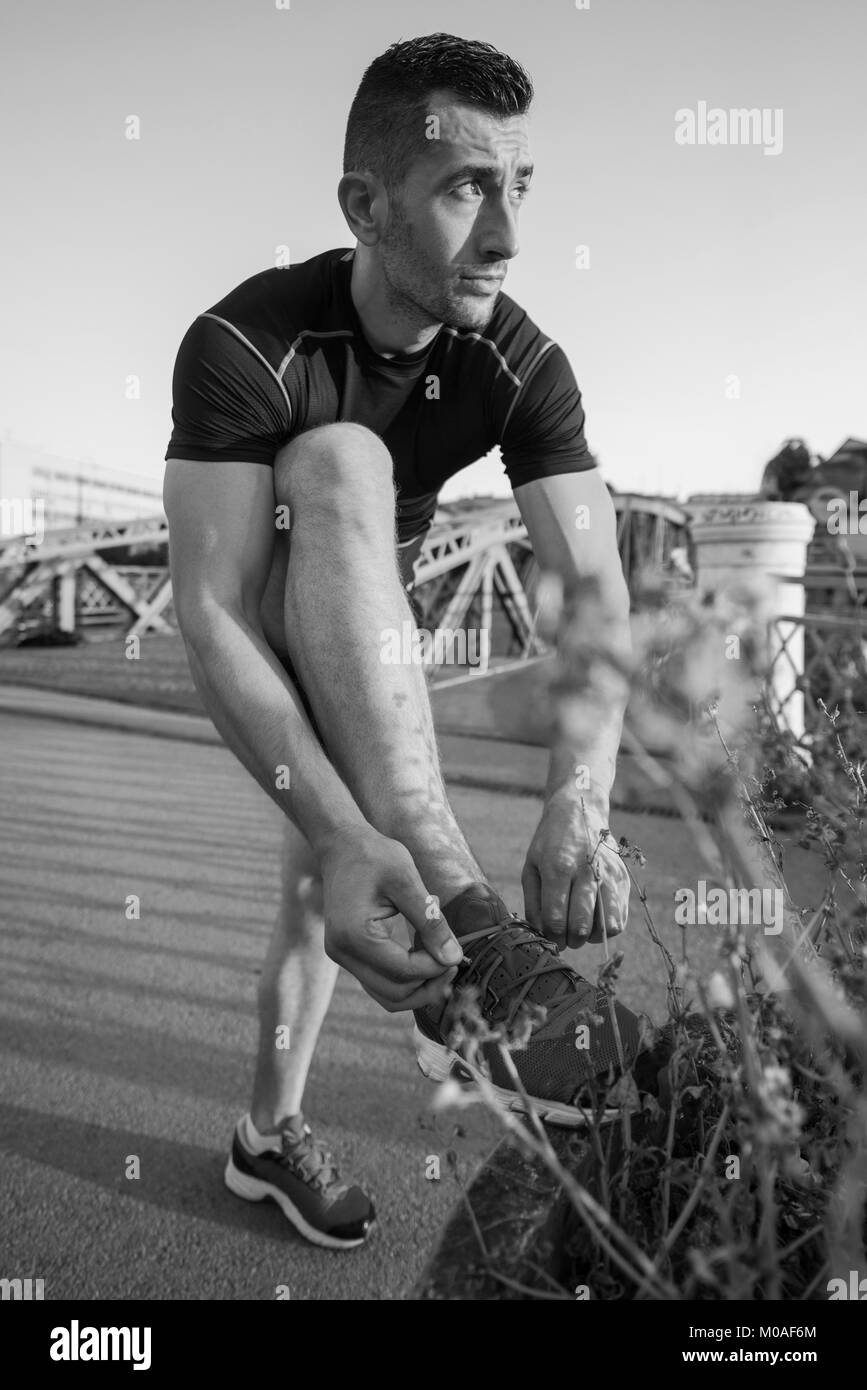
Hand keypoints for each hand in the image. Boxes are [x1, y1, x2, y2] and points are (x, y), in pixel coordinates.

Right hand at [319, 825, 462, 1011]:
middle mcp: (343, 953)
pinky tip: (425, 959)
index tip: (458, 952)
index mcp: (355, 935)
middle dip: (430, 984)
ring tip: (443, 964)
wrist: (342, 845)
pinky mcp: (349, 955)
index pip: (404, 971)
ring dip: (418, 987)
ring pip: (387, 996)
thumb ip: (430, 921)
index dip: (435, 967)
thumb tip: (454, 957)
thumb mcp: (407, 880)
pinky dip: (405, 979)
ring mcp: (343, 956)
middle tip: (455, 962)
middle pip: (395, 994)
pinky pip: (380, 982)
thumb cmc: (374, 856)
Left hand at [521, 789, 628, 948]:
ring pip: (605, 928)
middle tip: (564, 938)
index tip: (550, 939)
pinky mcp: (623, 880)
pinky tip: (593, 919)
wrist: (580, 812)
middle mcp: (586, 871)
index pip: (556, 919)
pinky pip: (620, 920)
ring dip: (590, 937)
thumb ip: (533, 904)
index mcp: (558, 867)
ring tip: (579, 928)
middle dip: (570, 941)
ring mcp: (609, 875)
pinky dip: (606, 929)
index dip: (552, 937)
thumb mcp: (531, 868)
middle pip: (582, 927)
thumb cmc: (550, 844)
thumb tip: (541, 934)